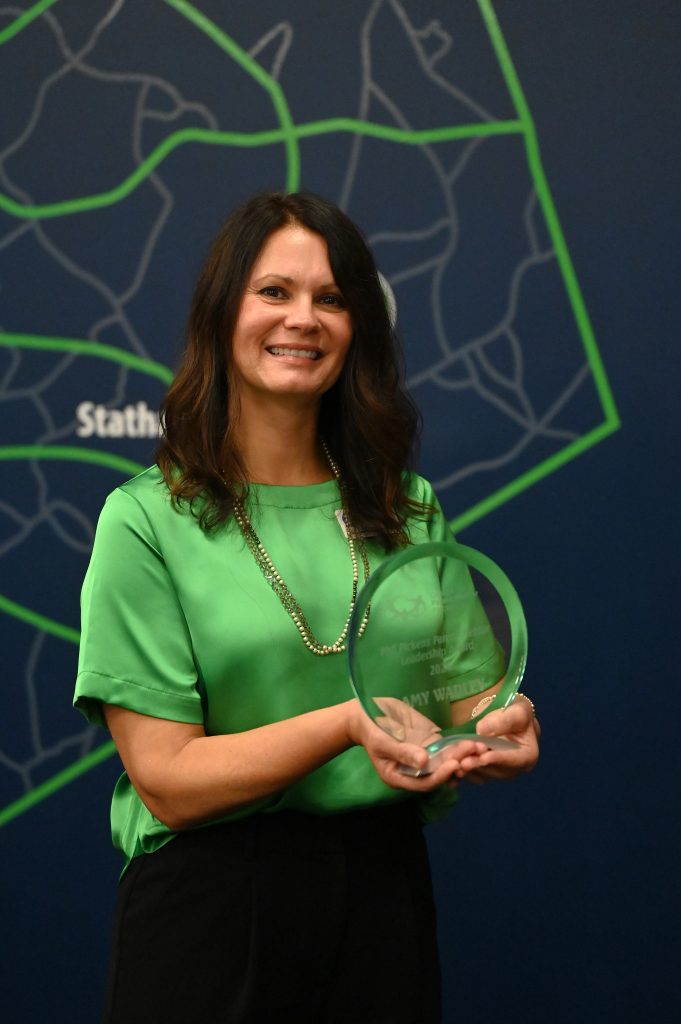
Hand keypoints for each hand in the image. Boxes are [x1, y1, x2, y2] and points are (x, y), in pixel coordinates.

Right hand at [346, 699, 488, 791]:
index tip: (453, 765)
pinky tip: (471, 741)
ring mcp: (423, 757)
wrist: (366, 716)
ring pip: (445, 761)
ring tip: (477, 747)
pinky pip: (445, 748)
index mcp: (400, 778)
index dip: (440, 776)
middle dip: (457, 765)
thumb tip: (424, 761)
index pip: (424, 783)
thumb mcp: (383, 743)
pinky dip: (458, 747)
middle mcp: (415, 772)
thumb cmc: (371, 731)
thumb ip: (402, 752)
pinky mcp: (429, 744)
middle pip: (439, 774)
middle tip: (474, 755)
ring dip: (462, 756)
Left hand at [452, 695, 539, 783]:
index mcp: (527, 756)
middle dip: (477, 763)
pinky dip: (459, 770)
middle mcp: (512, 770)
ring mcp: (496, 773)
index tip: (484, 756)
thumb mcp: (517, 711)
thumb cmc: (516, 712)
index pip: (512, 760)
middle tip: (463, 758)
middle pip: (493, 769)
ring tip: (454, 758)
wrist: (505, 718)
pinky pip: (469, 775)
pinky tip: (449, 763)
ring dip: (466, 767)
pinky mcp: (481, 773)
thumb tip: (482, 730)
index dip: (498, 759)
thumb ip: (504, 720)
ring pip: (479, 774)